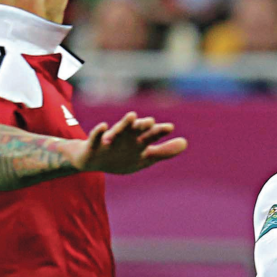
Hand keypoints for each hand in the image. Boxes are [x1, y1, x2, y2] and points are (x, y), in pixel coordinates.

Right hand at [69, 113, 187, 174]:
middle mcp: (125, 138)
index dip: (159, 131)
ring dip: (125, 124)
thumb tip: (185, 143)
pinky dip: (99, 132)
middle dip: (143, 126)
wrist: (91, 160)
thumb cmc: (120, 156)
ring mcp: (109, 139)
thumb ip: (164, 151)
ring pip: (118, 130)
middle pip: (136, 130)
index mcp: (137, 142)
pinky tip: (103, 126)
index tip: (170, 127)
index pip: (150, 135)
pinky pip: (96, 137)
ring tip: (132, 116)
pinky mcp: (94, 144)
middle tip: (151, 121)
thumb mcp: (144, 157)